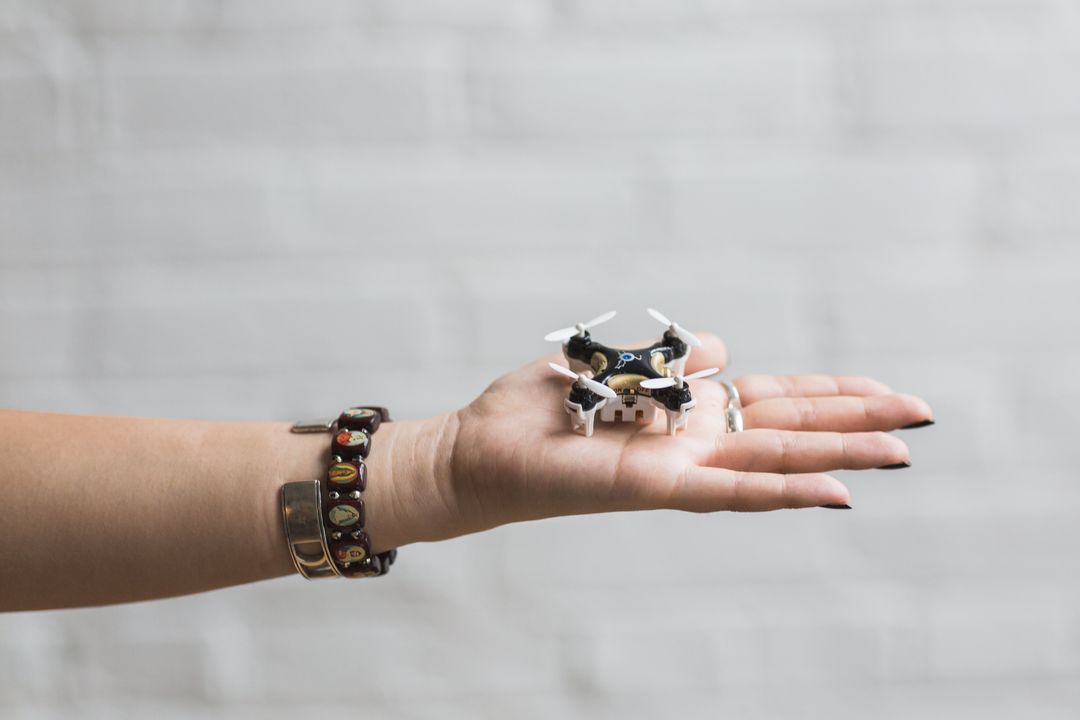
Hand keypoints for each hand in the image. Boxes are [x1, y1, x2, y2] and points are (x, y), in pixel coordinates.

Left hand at [372, 332, 933, 549]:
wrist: (482, 450)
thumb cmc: (543, 409)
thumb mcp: (616, 363)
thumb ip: (674, 356)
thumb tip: (723, 349)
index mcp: (687, 408)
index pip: (773, 397)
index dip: (830, 393)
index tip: (884, 390)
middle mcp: (694, 440)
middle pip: (790, 425)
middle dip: (856, 420)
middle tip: (924, 417)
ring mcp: (682, 468)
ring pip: (775, 459)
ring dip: (840, 455)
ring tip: (902, 453)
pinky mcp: (657, 488)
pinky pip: (732, 490)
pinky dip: (784, 491)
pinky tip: (836, 493)